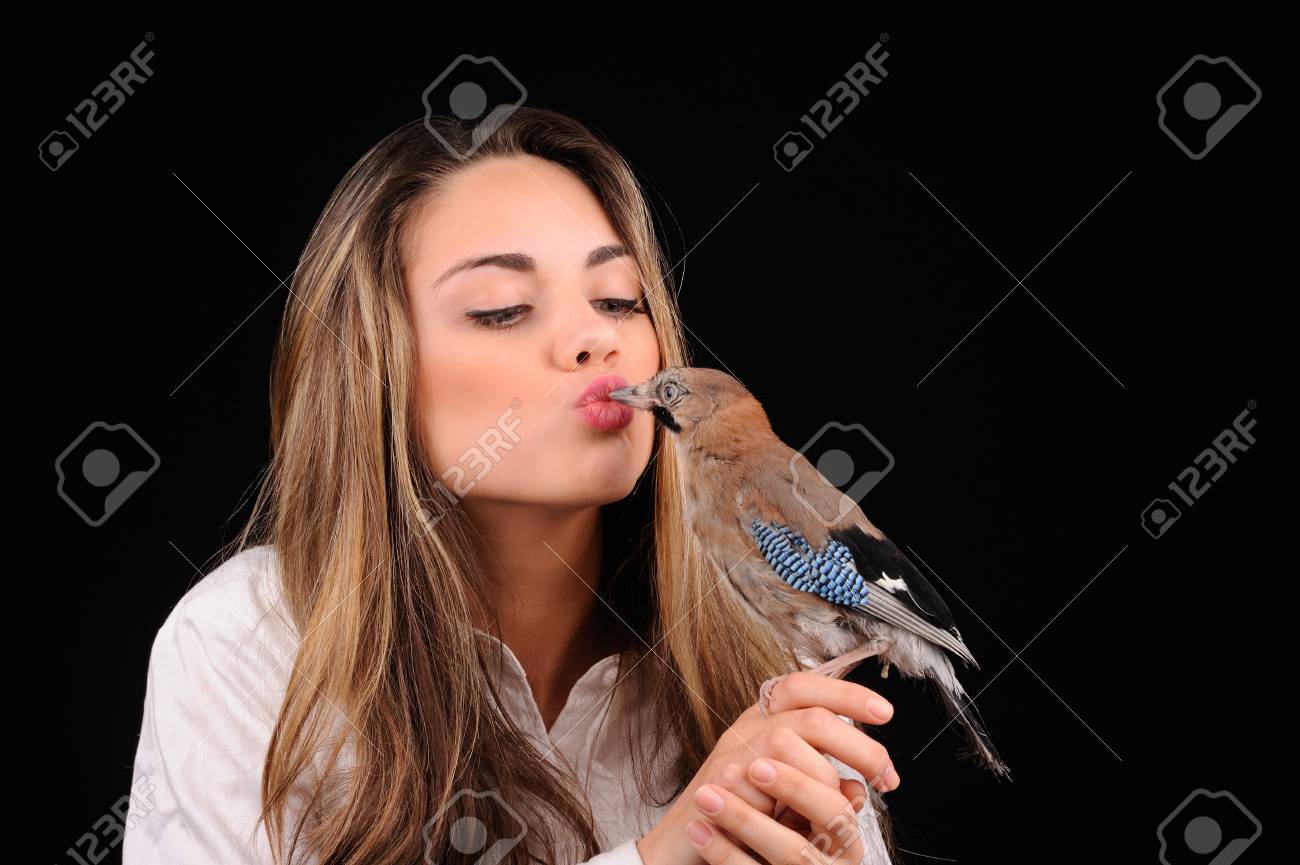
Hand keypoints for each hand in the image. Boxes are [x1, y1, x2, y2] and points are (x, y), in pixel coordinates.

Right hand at [636, 672, 898, 864]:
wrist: (681, 848)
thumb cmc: (737, 819)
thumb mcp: (787, 797)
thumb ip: (820, 783)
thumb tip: (858, 787)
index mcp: (762, 721)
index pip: (804, 686)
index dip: (845, 693)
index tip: (884, 712)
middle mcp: (745, 730)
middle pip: (809, 715)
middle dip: (857, 745)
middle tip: (885, 776)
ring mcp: (729, 756)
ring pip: (788, 745)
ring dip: (824, 780)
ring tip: (846, 809)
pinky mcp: (718, 787)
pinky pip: (762, 789)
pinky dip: (788, 809)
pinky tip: (805, 825)